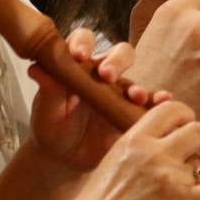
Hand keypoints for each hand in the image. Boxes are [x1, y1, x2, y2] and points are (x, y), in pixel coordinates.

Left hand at [27, 29, 169, 170]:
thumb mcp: (46, 110)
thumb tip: (37, 69)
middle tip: (107, 75)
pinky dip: (159, 101)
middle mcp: (102, 74)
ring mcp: (121, 93)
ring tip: (136, 96)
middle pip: (118, 53)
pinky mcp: (134, 112)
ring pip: (136, 79)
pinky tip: (162, 102)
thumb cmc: (51, 127)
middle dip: (116, 61)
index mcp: (78, 65)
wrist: (65, 158)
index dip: (83, 43)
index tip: (79, 55)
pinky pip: (151, 104)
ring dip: (138, 85)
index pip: (83, 41)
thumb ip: (47, 90)